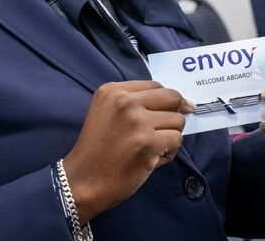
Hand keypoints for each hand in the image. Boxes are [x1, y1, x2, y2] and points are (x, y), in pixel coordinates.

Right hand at [62, 80, 193, 223]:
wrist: (83, 180)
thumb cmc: (97, 150)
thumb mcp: (108, 113)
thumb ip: (136, 103)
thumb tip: (182, 103)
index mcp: (113, 91)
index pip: (155, 85)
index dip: (165, 101)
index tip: (165, 114)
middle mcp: (125, 101)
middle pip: (172, 97)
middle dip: (174, 114)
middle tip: (164, 131)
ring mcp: (137, 121)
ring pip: (177, 120)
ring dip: (171, 136)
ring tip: (153, 147)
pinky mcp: (147, 142)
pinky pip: (176, 140)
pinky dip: (169, 151)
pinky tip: (153, 158)